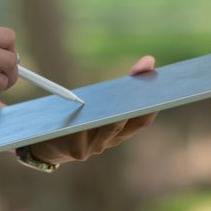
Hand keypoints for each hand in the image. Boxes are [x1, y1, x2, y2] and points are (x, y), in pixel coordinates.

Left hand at [28, 55, 157, 164]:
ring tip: (118, 100)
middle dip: (137, 109)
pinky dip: (86, 120)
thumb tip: (149, 59)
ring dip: (115, 114)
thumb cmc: (79, 116)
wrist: (49, 142)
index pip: (142, 121)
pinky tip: (83, 107)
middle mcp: (110, 141)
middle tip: (143, 93)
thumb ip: (125, 82)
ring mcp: (95, 147)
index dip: (152, 108)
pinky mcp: (78, 150)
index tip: (160, 92)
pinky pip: (85, 133)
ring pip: (110, 129)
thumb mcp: (101, 99)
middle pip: (129, 125)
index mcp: (120, 131)